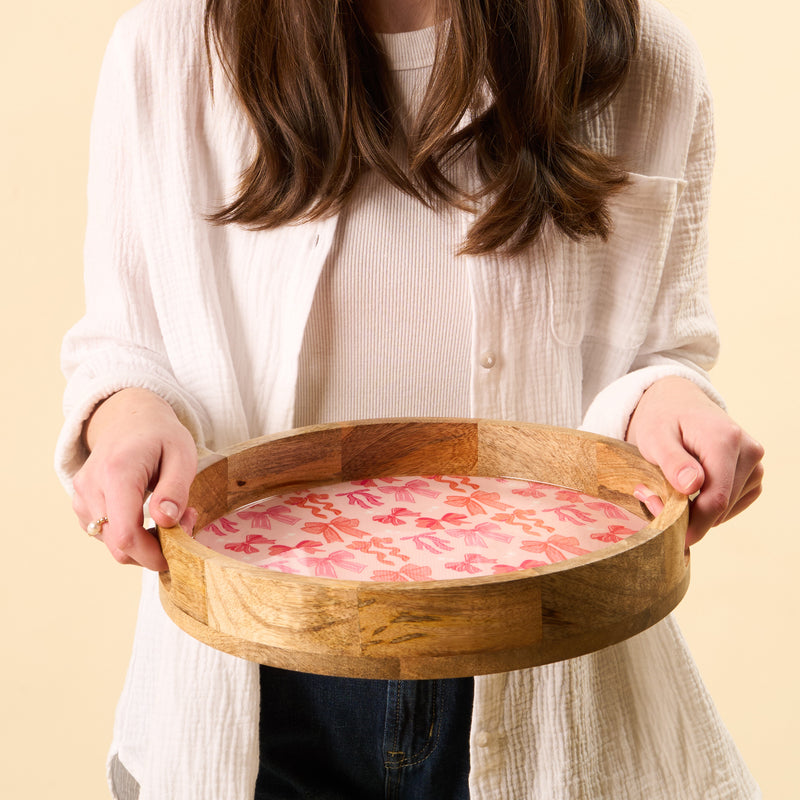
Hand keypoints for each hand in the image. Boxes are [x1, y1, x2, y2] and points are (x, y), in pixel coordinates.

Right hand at [71, 388, 197, 569]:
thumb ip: (175, 489)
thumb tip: (165, 521)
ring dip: (144, 542)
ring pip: (112, 544)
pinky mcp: (81, 505)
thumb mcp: (182, 454)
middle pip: (118, 545)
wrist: (129, 419)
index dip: (152, 555)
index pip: (126, 534)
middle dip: (153, 550)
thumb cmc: (161, 436)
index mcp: (117, 472)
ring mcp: (81, 497)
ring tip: (169, 513)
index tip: (178, 554)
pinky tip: (148, 516)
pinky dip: (129, 535)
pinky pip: (106, 535)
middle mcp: (91, 486)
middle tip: (184, 526)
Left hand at [625, 376, 763, 546]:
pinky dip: (711, 506)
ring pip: (728, 508)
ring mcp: (756, 463)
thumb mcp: (655, 436)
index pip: (716, 498)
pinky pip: (734, 504)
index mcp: (725, 440)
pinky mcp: (754, 474)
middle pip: (723, 506)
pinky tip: (689, 491)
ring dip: (699, 512)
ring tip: (668, 491)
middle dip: (690, 517)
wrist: (677, 403)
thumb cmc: (662, 419)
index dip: (694, 525)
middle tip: (654, 505)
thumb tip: (693, 485)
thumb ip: (672, 460)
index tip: (672, 538)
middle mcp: (749, 450)